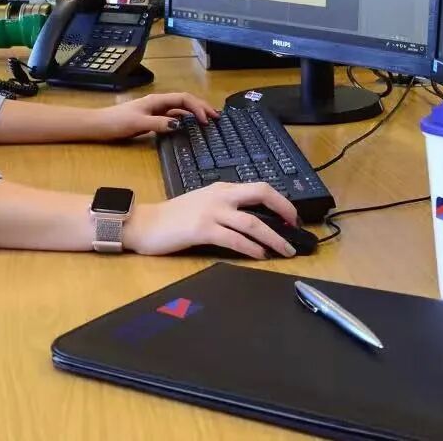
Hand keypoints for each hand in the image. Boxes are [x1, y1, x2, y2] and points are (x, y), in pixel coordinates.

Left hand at [94, 92, 217, 139]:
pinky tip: (189, 126)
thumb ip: (159, 124)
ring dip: (194, 113)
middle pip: (184, 101)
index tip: (207, 120)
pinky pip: (172, 117)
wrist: (98, 125)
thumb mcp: (138, 123)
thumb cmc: (116, 122)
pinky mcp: (151, 118)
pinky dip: (184, 120)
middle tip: (216, 118)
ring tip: (208, 121)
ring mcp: (154, 110)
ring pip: (179, 109)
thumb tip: (180, 125)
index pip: (183, 99)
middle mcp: (158, 103)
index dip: (198, 107)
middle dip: (201, 107)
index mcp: (156, 100)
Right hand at [125, 182, 299, 259]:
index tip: (292, 216)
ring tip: (286, 251)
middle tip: (297, 228)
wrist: (145, 223)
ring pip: (253, 222)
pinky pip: (235, 239)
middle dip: (285, 210)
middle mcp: (219, 196)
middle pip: (261, 194)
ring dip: (274, 238)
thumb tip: (254, 222)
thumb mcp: (202, 203)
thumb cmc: (173, 217)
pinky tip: (260, 256)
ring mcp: (211, 212)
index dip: (280, 201)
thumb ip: (225, 207)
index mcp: (221, 188)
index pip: (258, 187)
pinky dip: (252, 249)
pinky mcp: (203, 229)